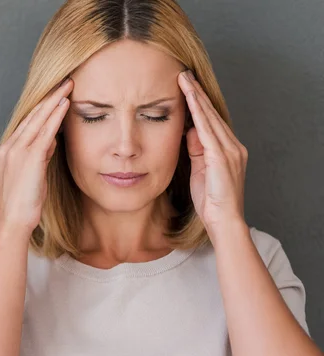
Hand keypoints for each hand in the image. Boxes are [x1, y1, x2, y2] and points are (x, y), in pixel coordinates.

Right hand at [0, 77, 73, 233]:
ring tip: (68, 85)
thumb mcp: (33, 175)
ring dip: (54, 100)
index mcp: (8, 150)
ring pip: (38, 118)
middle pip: (32, 114)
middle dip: (49, 97)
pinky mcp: (29, 157)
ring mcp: (17, 150)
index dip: (42, 106)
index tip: (55, 94)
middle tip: (64, 81)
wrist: (13, 221)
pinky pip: (45, 131)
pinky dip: (56, 115)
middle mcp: (10, 146)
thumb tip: (52, 141)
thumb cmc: (23, 203)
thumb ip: (40, 156)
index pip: (27, 122)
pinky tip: (66, 104)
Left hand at [178, 70, 247, 236]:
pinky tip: (189, 100)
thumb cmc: (211, 200)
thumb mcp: (200, 170)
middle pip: (211, 113)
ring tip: (184, 80)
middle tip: (184, 74)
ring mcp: (229, 150)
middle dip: (197, 93)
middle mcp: (232, 146)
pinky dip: (198, 113)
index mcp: (228, 149)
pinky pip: (207, 129)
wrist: (223, 220)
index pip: (211, 120)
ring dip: (196, 97)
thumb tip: (189, 132)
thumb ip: (196, 151)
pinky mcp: (222, 157)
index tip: (187, 87)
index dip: (199, 103)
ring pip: (209, 117)